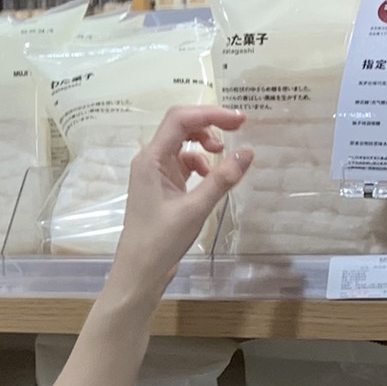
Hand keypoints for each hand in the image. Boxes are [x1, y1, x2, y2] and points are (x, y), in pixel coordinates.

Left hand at [107, 105, 252, 308]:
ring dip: (205, 145)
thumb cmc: (160, 242)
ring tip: (223, 157)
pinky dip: (200, 164)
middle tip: (238, 130)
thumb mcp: (195, 209)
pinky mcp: (160, 187)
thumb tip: (248, 152)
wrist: (138, 272)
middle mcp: (149, 161)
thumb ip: (222, 179)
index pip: (180, 119)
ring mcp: (153, 174)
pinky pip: (182, 164)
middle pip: (181, 126)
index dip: (211, 113)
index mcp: (150, 160)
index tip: (239, 121)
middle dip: (210, 124)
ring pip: (182, 145)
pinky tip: (211, 178)